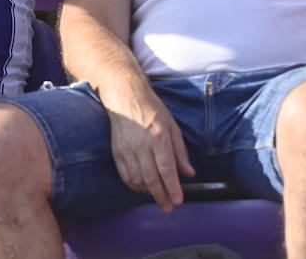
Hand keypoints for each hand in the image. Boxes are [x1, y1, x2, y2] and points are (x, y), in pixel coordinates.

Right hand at [105, 83, 195, 210]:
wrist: (125, 98)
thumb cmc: (152, 111)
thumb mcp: (172, 127)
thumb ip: (180, 152)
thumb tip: (189, 173)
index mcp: (158, 138)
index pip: (166, 169)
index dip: (173, 188)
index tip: (178, 200)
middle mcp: (141, 145)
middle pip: (151, 179)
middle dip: (161, 196)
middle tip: (168, 206)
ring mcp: (127, 149)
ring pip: (137, 180)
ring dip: (148, 192)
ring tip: (157, 195)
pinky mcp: (117, 152)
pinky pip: (125, 175)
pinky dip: (134, 185)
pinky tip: (143, 187)